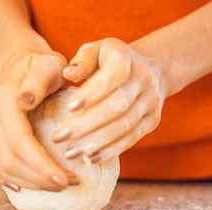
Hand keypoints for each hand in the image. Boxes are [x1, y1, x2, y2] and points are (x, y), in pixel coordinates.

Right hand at [0, 49, 69, 190]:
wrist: (20, 63)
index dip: (41, 166)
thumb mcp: (48, 65)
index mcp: (3, 100)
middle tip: (67, 185)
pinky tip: (23, 186)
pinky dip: (1, 180)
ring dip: (27, 183)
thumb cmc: (41, 66)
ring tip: (54, 187)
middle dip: (39, 179)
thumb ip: (39, 80)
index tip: (66, 179)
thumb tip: (26, 101)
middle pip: (8, 160)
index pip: (20, 142)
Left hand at [53, 38, 168, 162]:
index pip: (112, 76)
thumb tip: (67, 74)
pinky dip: (111, 149)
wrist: (152, 69)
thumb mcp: (97, 50)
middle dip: (87, 124)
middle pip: (117, 106)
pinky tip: (90, 157)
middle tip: (59, 137)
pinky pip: (132, 138)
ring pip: (124, 126)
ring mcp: (151, 102)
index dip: (92, 93)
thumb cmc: (111, 60)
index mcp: (126, 58)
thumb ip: (83, 60)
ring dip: (96, 142)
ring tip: (70, 152)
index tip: (69, 108)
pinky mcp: (152, 121)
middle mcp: (143, 80)